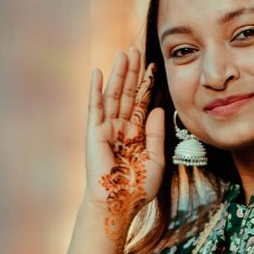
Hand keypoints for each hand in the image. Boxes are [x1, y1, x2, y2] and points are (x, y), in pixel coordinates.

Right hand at [85, 47, 164, 240]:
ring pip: (114, 95)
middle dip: (133, 72)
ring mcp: (106, 128)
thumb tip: (159, 109)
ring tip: (124, 54)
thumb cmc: (137, 188)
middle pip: (128, 94)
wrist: (119, 204)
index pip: (142, 103)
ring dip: (119, 74)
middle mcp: (120, 127)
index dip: (148, 85)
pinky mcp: (94, 132)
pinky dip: (96, 89)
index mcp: (136, 134)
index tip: (154, 66)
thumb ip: (157, 133)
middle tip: (138, 49)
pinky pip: (95, 107)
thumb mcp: (156, 159)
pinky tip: (98, 73)